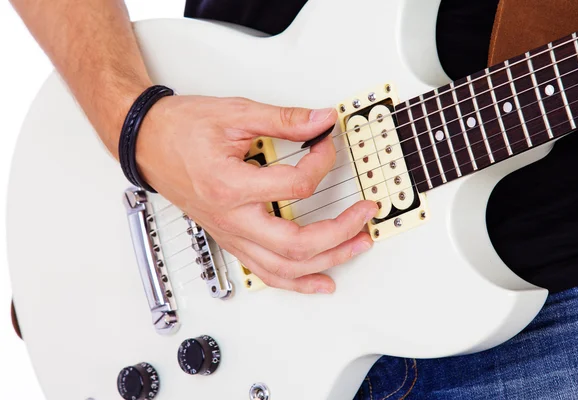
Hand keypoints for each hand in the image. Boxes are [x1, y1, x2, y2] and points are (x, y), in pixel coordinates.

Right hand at [135, 95, 378, 293]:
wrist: (148, 144)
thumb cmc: (180, 130)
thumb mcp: (234, 114)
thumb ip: (283, 119)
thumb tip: (320, 121)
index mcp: (230, 186)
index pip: (296, 186)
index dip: (321, 162)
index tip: (327, 144)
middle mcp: (231, 219)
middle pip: (297, 244)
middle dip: (340, 232)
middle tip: (364, 214)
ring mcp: (231, 234)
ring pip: (285, 268)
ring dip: (327, 261)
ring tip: (356, 246)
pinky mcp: (231, 238)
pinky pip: (267, 272)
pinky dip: (298, 281)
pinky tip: (320, 280)